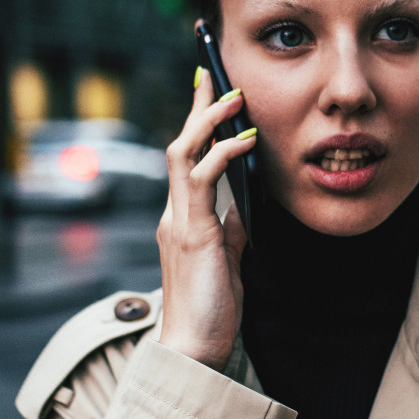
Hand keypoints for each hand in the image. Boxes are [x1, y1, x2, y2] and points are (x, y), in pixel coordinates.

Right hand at [154, 65, 256, 370]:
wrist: (195, 347)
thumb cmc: (212, 307)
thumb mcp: (227, 257)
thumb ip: (231, 227)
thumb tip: (245, 201)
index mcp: (181, 217)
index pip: (186, 158)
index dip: (197, 123)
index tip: (211, 90)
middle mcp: (173, 212)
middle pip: (179, 144)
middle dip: (198, 106)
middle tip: (213, 71)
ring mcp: (178, 220)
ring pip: (183, 153)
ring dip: (209, 120)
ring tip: (234, 96)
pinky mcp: (192, 232)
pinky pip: (202, 180)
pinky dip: (224, 154)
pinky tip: (246, 141)